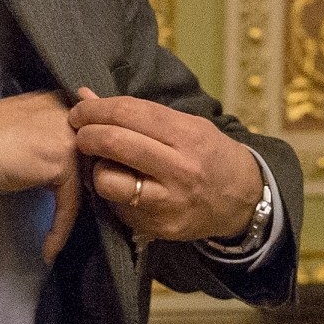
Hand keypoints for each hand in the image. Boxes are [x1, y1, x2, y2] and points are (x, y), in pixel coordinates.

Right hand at [0, 91, 80, 262]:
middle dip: (85, 185)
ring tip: (59, 236)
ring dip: (72, 211)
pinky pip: (70, 203)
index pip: (82, 132)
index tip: (75, 188)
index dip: (80, 162)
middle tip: (71, 214)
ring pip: (83, 181)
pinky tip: (49, 249)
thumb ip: (36, 133)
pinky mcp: (62, 163)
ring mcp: (66, 136)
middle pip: (90, 155)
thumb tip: (47, 155)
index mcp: (52, 100)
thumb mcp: (13, 127)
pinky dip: (59, 229)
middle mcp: (65, 112)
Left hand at [69, 88, 262, 245]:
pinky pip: (117, 207)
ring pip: (108, 181)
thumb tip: (85, 96)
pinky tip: (124, 187)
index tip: (80, 110)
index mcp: (187, 135)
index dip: (96, 109)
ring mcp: (168, 202)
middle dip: (86, 134)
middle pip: (114, 143)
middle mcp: (179, 169)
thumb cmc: (209, 154)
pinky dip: (113, 194)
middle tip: (81, 133)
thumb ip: (138, 113)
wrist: (243, 200)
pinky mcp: (158, 227)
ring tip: (105, 164)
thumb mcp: (186, 124)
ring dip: (96, 169)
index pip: (128, 113)